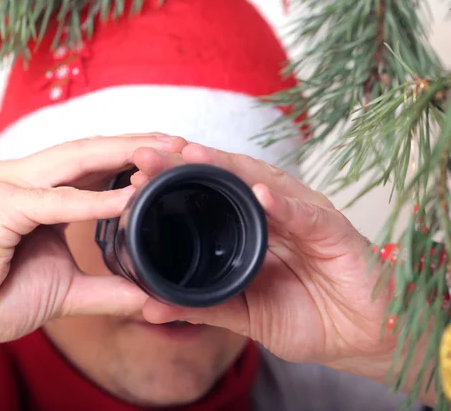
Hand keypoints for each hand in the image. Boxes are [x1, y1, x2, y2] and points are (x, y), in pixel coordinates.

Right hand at [0, 134, 186, 349]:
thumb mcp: (63, 290)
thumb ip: (106, 289)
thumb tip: (149, 297)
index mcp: (36, 191)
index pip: (92, 165)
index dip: (132, 159)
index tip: (172, 160)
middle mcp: (23, 178)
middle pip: (89, 152)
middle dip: (137, 145)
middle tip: (181, 144)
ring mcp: (8, 185)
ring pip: (75, 160)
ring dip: (122, 155)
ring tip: (163, 155)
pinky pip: (55, 200)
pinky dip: (94, 201)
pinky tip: (130, 199)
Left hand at [133, 143, 393, 366]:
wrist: (361, 338)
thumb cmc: (308, 318)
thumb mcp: (244, 314)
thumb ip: (200, 307)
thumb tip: (148, 307)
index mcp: (251, 229)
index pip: (208, 197)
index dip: (173, 185)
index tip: (133, 179)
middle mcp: (274, 214)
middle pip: (227, 180)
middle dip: (186, 164)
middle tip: (146, 155)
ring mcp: (303, 218)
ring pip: (263, 184)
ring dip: (228, 168)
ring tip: (191, 156)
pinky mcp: (334, 233)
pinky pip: (308, 216)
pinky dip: (286, 207)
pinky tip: (262, 196)